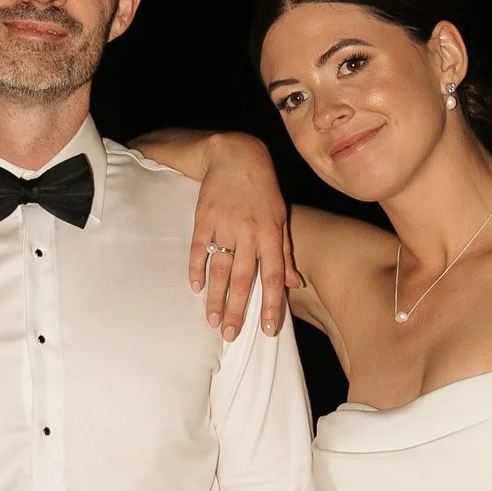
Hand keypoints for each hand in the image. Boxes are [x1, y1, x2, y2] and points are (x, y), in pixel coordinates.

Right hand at [188, 131, 298, 339]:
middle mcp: (249, 233)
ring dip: (216, 298)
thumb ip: (286, 252)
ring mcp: (225, 225)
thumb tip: (295, 283)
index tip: (268, 329)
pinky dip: (196, 269)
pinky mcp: (204, 217)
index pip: (273, 277)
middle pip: (243, 279)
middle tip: (231, 335)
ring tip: (213, 322)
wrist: (236, 155)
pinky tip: (196, 288)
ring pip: (220, 269)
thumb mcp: (281, 217)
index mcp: (271, 235)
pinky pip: (199, 248)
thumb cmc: (263, 189)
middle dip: (238, 310)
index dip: (271, 305)